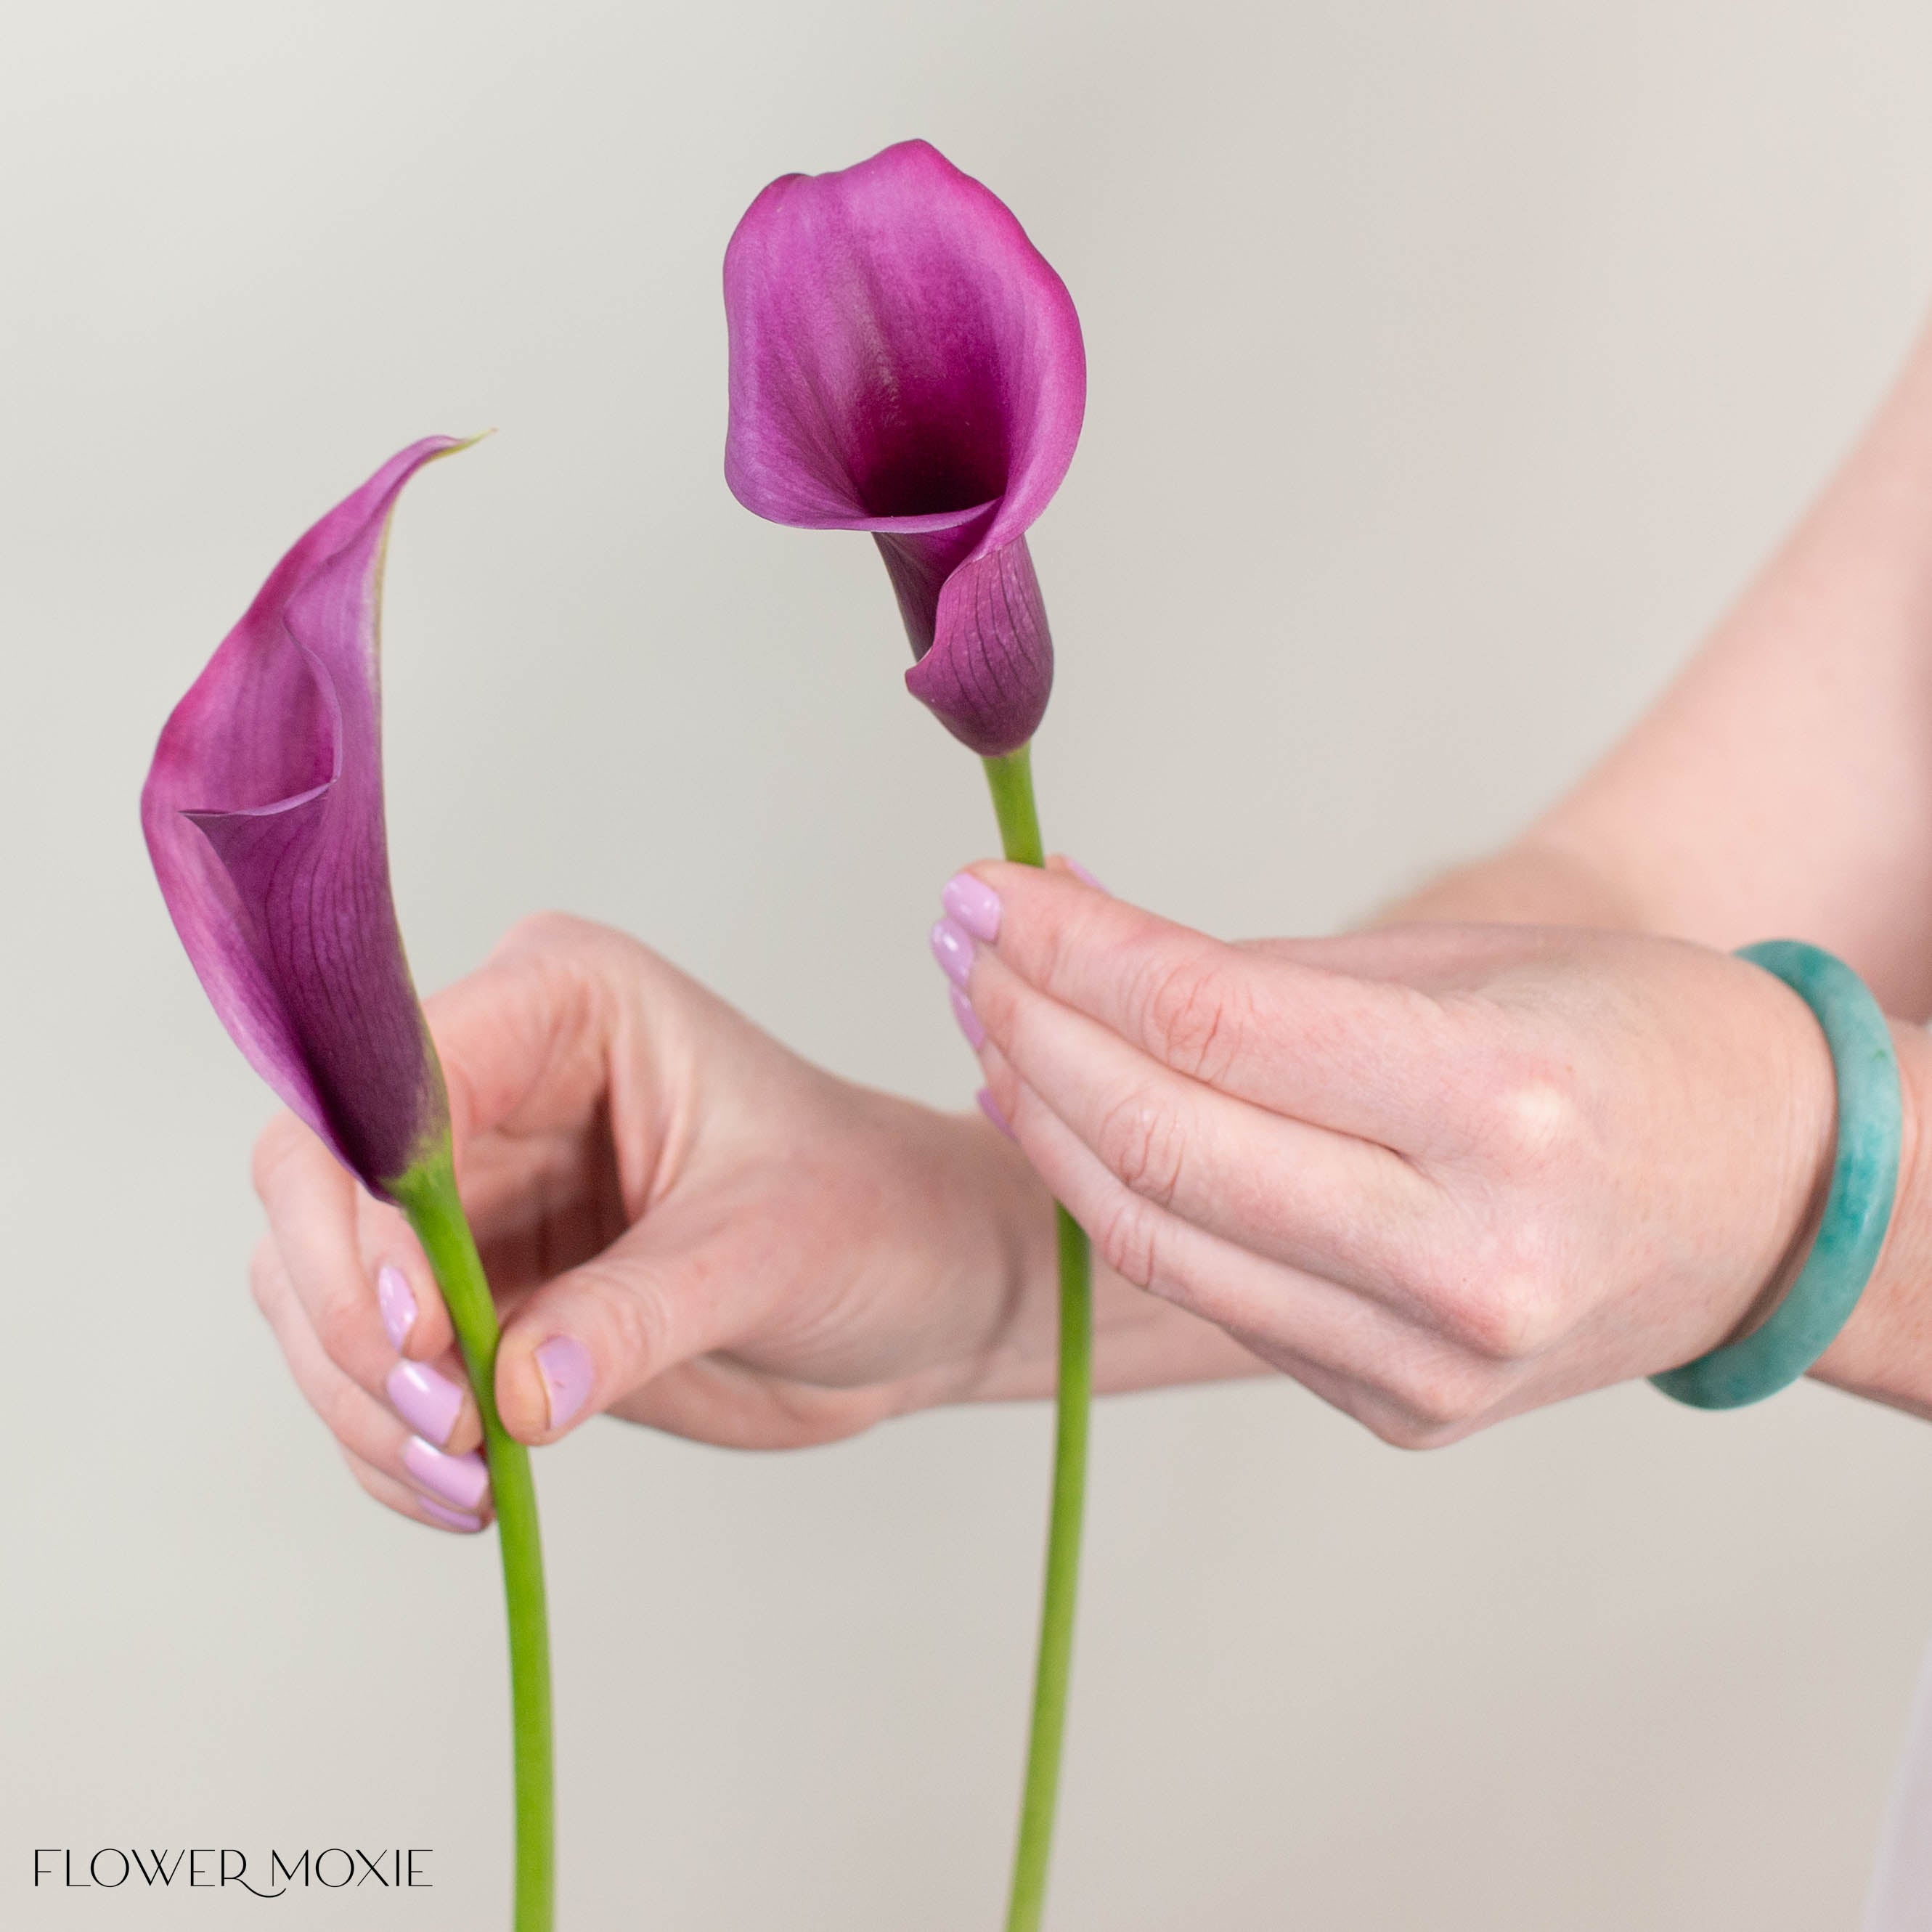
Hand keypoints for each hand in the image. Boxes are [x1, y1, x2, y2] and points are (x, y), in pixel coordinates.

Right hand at [248, 912, 1253, 1532]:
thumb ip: (636, 1314)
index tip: (419, 1332)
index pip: (389, 1083)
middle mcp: (492, 1085)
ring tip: (469, 1481)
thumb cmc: (876, 1213)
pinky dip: (393, 1441)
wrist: (923, 1288)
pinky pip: (376, 1366)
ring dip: (367, 1401)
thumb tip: (509, 1396)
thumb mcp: (770, 1248)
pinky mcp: (479, 1289)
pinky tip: (472, 1494)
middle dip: (354, 1322)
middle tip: (445, 1424)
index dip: (366, 1207)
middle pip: (322, 1189)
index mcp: (562, 1005)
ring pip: (326, 1289)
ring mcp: (475, 1192)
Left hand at [936, 862, 1876, 1446]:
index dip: (1069, 952)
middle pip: (1159, 1141)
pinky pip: (1215, 1294)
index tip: (989, 891)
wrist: (1775, 1201)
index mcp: (1500, 1109)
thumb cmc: (1633, 1044)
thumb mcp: (1460, 962)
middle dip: (1027, 1027)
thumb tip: (1064, 918)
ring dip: (1045, 1121)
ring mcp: (1428, 1363)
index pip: (1208, 1025)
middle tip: (961, 945)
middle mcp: (1464, 1262)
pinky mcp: (1398, 1410)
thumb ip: (1248, 967)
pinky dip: (1121, 1204)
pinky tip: (1066, 1121)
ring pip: (1159, 1239)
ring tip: (985, 1021)